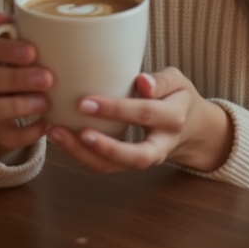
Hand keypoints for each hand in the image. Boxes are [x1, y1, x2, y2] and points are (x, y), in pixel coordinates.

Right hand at [0, 12, 52, 158]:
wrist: (4, 93)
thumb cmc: (15, 59)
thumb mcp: (15, 41)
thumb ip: (12, 28)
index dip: (5, 50)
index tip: (32, 51)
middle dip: (16, 79)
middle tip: (47, 78)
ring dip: (18, 106)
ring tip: (46, 103)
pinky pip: (3, 136)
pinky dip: (25, 133)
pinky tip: (46, 124)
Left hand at [46, 68, 233, 175]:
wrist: (192, 129)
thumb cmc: (179, 97)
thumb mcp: (178, 81)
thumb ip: (162, 80)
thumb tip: (142, 82)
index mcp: (173, 118)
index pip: (144, 114)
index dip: (115, 109)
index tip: (86, 101)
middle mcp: (161, 145)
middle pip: (134, 156)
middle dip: (102, 145)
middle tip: (73, 130)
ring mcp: (145, 159)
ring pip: (115, 167)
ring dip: (83, 154)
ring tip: (56, 133)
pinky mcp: (129, 164)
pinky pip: (106, 166)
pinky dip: (82, 154)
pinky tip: (62, 137)